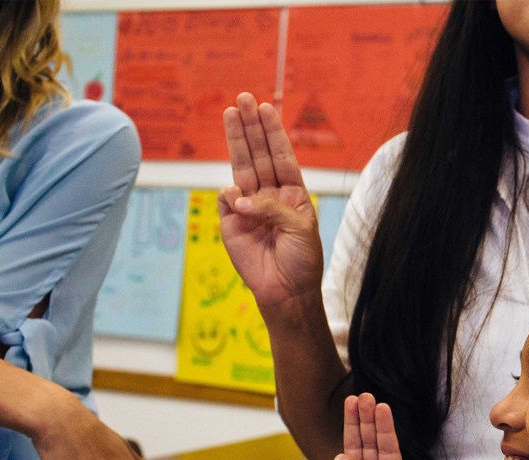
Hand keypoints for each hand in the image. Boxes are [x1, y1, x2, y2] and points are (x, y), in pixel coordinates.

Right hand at [218, 92, 323, 310]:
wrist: (287, 292)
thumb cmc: (302, 261)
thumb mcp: (300, 229)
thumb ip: (273, 207)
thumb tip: (240, 197)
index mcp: (293, 193)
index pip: (281, 156)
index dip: (273, 133)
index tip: (265, 108)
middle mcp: (270, 195)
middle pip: (258, 154)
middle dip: (251, 127)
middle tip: (243, 98)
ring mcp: (249, 206)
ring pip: (240, 168)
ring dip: (236, 141)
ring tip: (231, 113)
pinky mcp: (230, 222)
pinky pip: (226, 199)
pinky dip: (230, 195)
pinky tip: (238, 199)